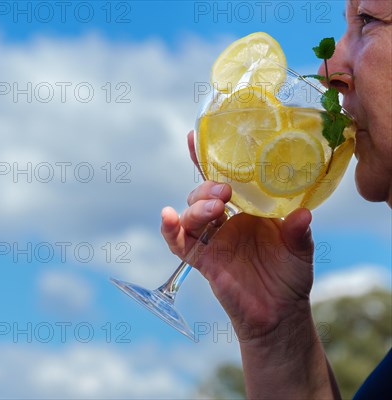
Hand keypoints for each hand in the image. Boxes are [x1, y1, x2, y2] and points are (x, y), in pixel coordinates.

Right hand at [161, 131, 315, 339]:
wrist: (279, 313)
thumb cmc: (289, 276)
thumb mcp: (300, 249)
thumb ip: (297, 232)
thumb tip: (301, 214)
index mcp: (247, 208)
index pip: (225, 177)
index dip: (208, 158)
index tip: (196, 137)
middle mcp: (226, 220)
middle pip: (203, 192)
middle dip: (207, 186)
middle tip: (224, 191)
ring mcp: (211, 239)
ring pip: (191, 213)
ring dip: (197, 206)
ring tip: (214, 208)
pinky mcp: (201, 259)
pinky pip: (178, 241)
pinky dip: (169, 228)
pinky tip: (168, 216)